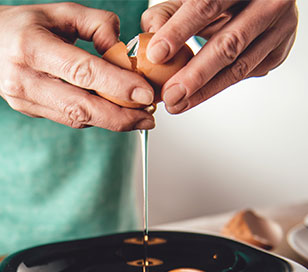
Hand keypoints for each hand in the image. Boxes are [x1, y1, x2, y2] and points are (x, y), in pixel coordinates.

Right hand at [0, 2, 154, 130]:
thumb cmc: (22, 24)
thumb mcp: (58, 10)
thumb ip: (95, 23)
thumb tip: (120, 48)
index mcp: (31, 46)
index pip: (81, 72)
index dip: (116, 86)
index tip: (145, 94)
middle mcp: (25, 78)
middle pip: (79, 108)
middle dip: (119, 117)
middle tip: (148, 119)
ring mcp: (24, 100)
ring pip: (74, 119)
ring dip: (110, 122)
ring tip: (137, 117)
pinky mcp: (28, 111)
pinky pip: (67, 119)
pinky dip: (93, 118)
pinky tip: (110, 111)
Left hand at [141, 0, 297, 113]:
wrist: (258, 2)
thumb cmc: (217, 2)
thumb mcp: (189, 0)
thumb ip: (166, 15)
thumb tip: (149, 40)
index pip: (207, 5)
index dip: (180, 31)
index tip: (156, 54)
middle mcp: (268, 1)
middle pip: (230, 42)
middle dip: (196, 73)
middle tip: (170, 93)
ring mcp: (280, 27)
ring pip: (240, 66)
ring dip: (205, 91)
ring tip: (177, 103)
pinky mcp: (279, 51)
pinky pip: (246, 74)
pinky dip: (218, 87)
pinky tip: (196, 96)